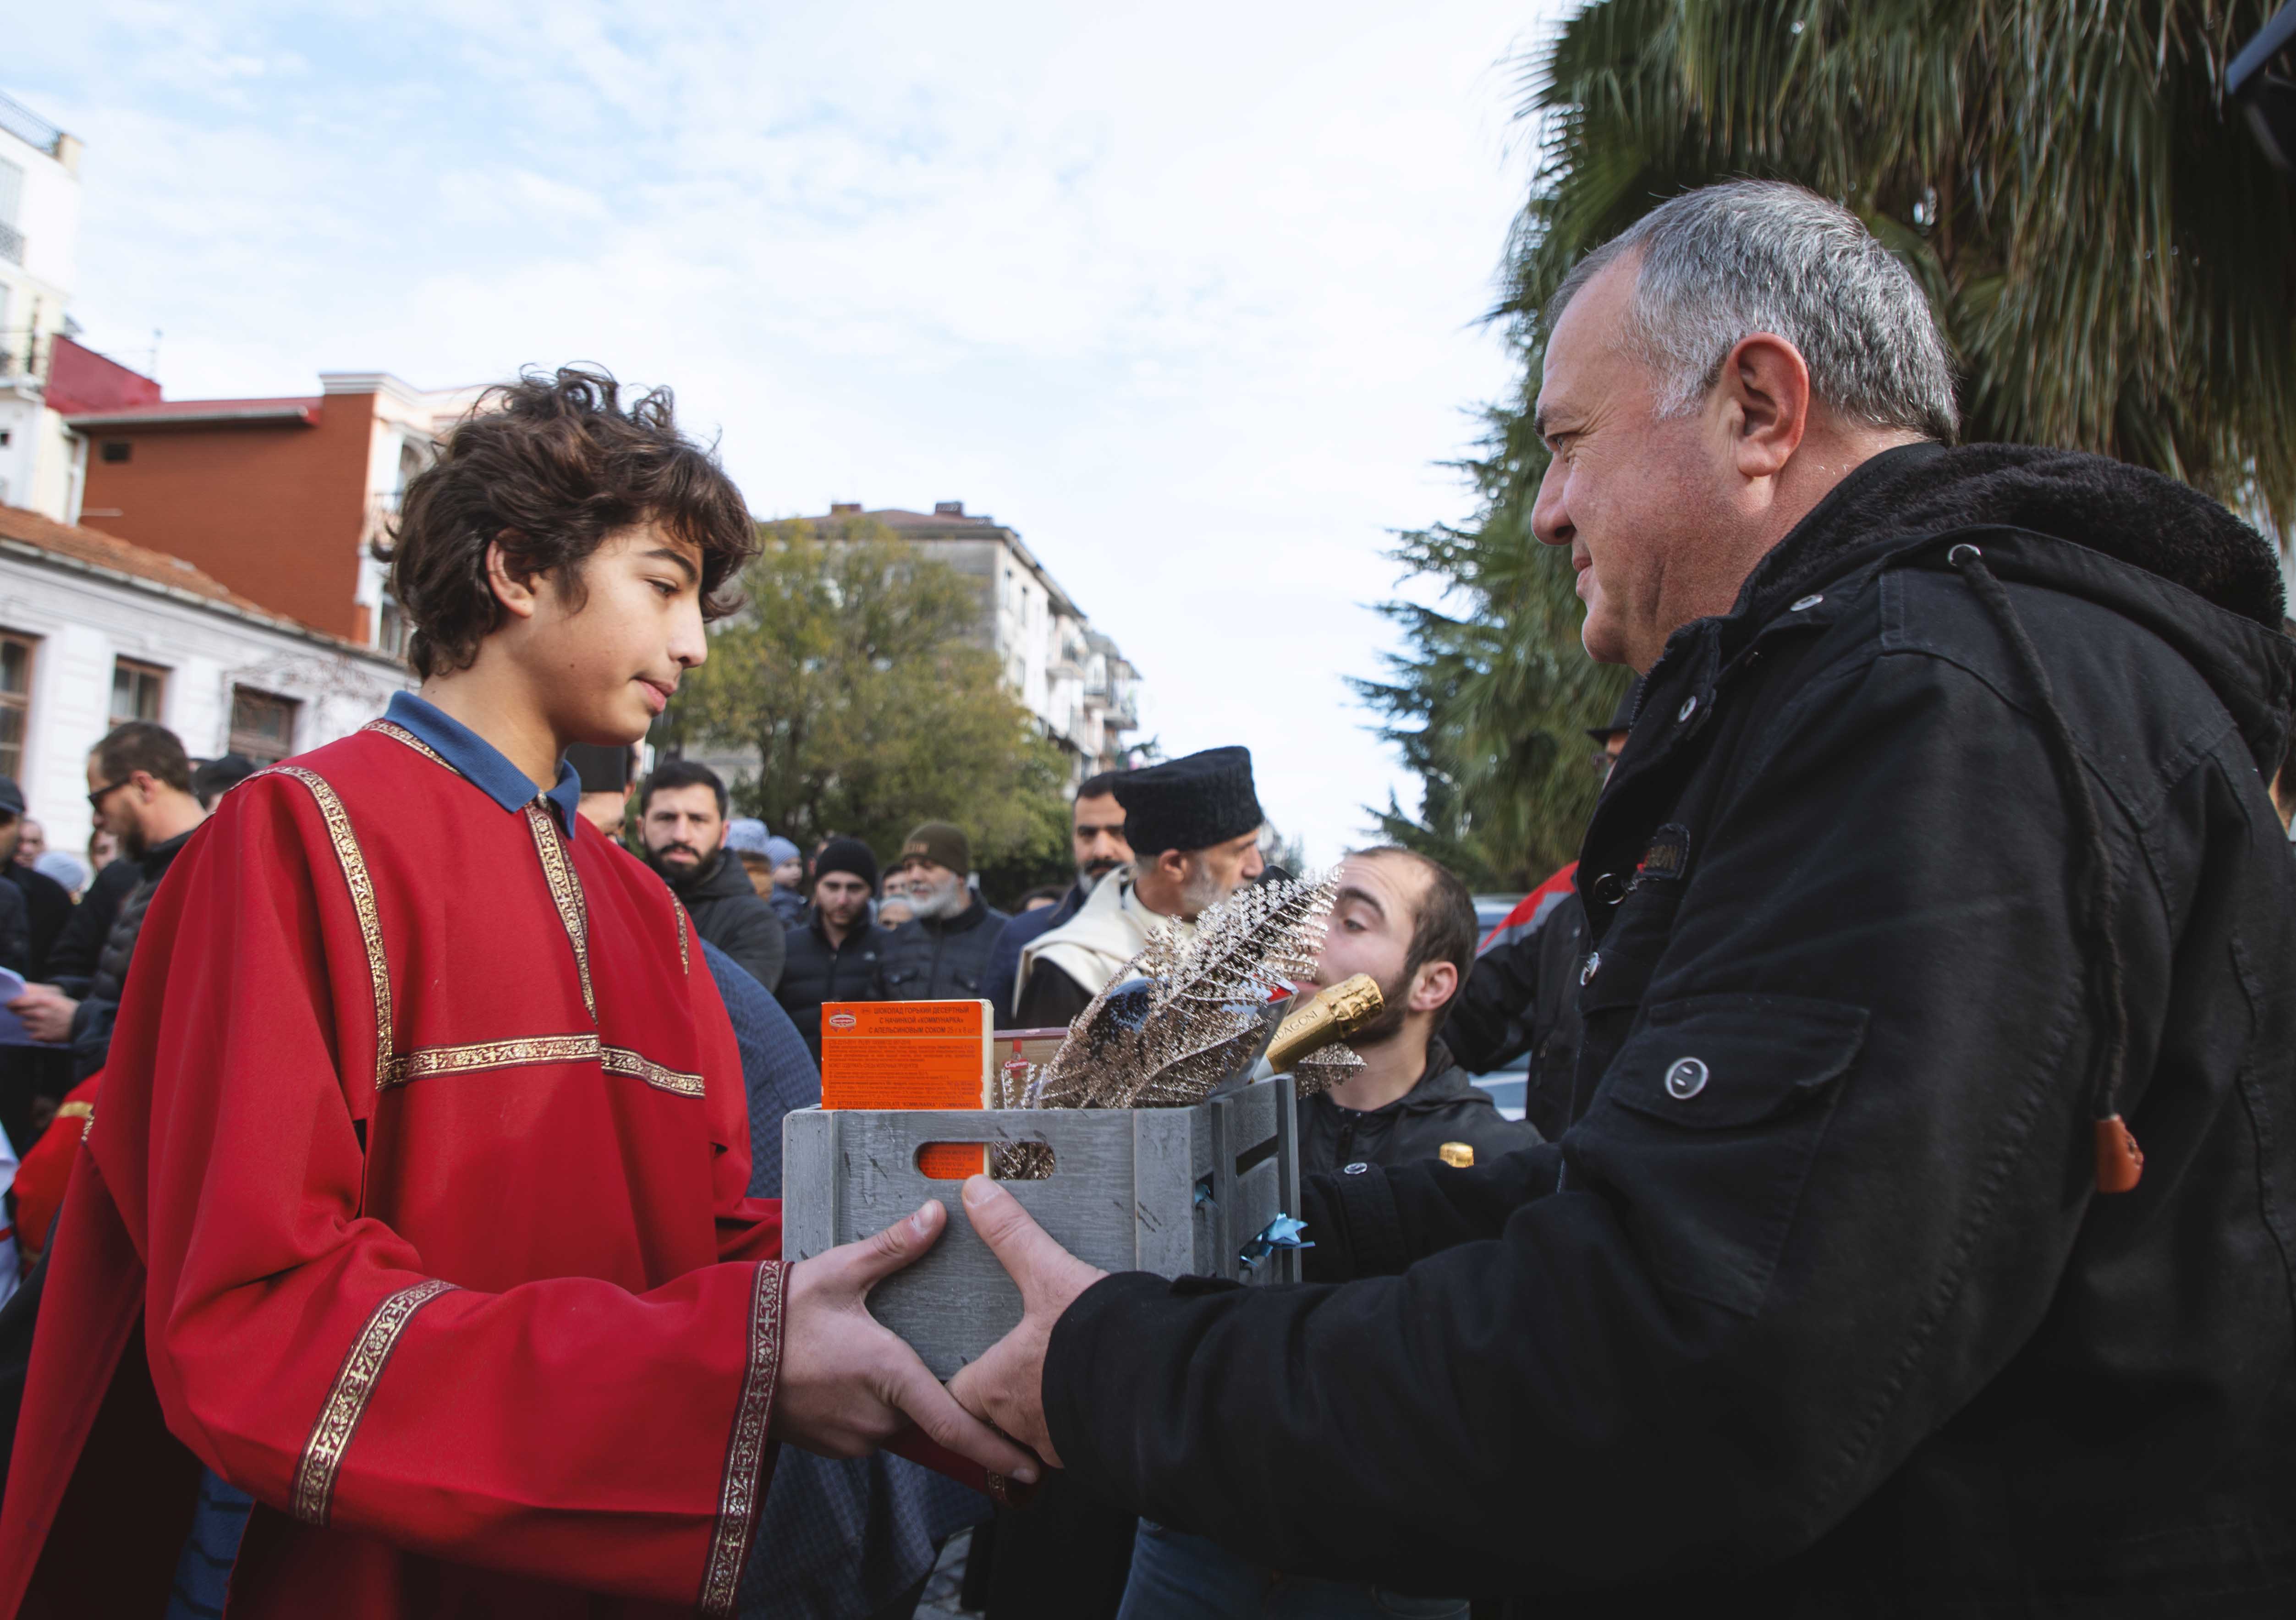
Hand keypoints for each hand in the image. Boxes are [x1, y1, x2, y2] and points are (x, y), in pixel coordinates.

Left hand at [8, 984, 76, 1043]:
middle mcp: (40, 1012)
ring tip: (40, 1022)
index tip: (11, 1004)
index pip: (19, 1001)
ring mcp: (41, 1025)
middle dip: (22, 1012)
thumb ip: (40, 998)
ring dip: (30, 1023)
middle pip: (20, 1012)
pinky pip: (31, 1035)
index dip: (13, 1003)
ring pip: (25, 1024)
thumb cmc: (71, 1009)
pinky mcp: (43, 1036)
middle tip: (30, 1012)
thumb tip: (23, 999)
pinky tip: (44, 1030)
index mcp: (44, 1000)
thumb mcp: (56, 998)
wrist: (84, 1023)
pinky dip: (36, 1034)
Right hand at [774, 1199, 1040, 1484]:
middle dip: (928, 1386)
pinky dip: (867, 1402)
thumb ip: (893, 1248)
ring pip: (896, 1417)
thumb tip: (937, 1216)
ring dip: (892, 1392)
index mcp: (888, 1374)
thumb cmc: (777, 1316)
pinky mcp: (831, 1444)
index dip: (997, 1449)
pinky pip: (868, 1425)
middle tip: (909, 1351)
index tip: (1032, 1467)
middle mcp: (876, 1417)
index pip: (954, 1425)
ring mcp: (851, 1436)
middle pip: (926, 1408)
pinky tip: (845, 1370)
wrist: (717, 1359)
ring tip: (861, 1353)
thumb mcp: (838, 1273)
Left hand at [946, 1176, 1106, 1467]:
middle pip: (995, 1421)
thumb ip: (1011, 1234)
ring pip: (1036, 1435)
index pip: (956, 1396)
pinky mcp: (1096, 1448)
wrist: (1159, 1384)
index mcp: (1000, 1385)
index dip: (956, 1381)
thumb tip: (978, 1195)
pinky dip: (1080, 1421)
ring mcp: (1060, 1442)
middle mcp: (1023, 1422)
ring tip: (1056, 1383)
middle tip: (1015, 1374)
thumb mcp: (1050, 1274)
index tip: (959, 1371)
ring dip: (1043, 1411)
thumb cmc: (1098, 1339)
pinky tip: (1095, 1398)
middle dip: (1004, 1398)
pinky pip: (1076, 1439)